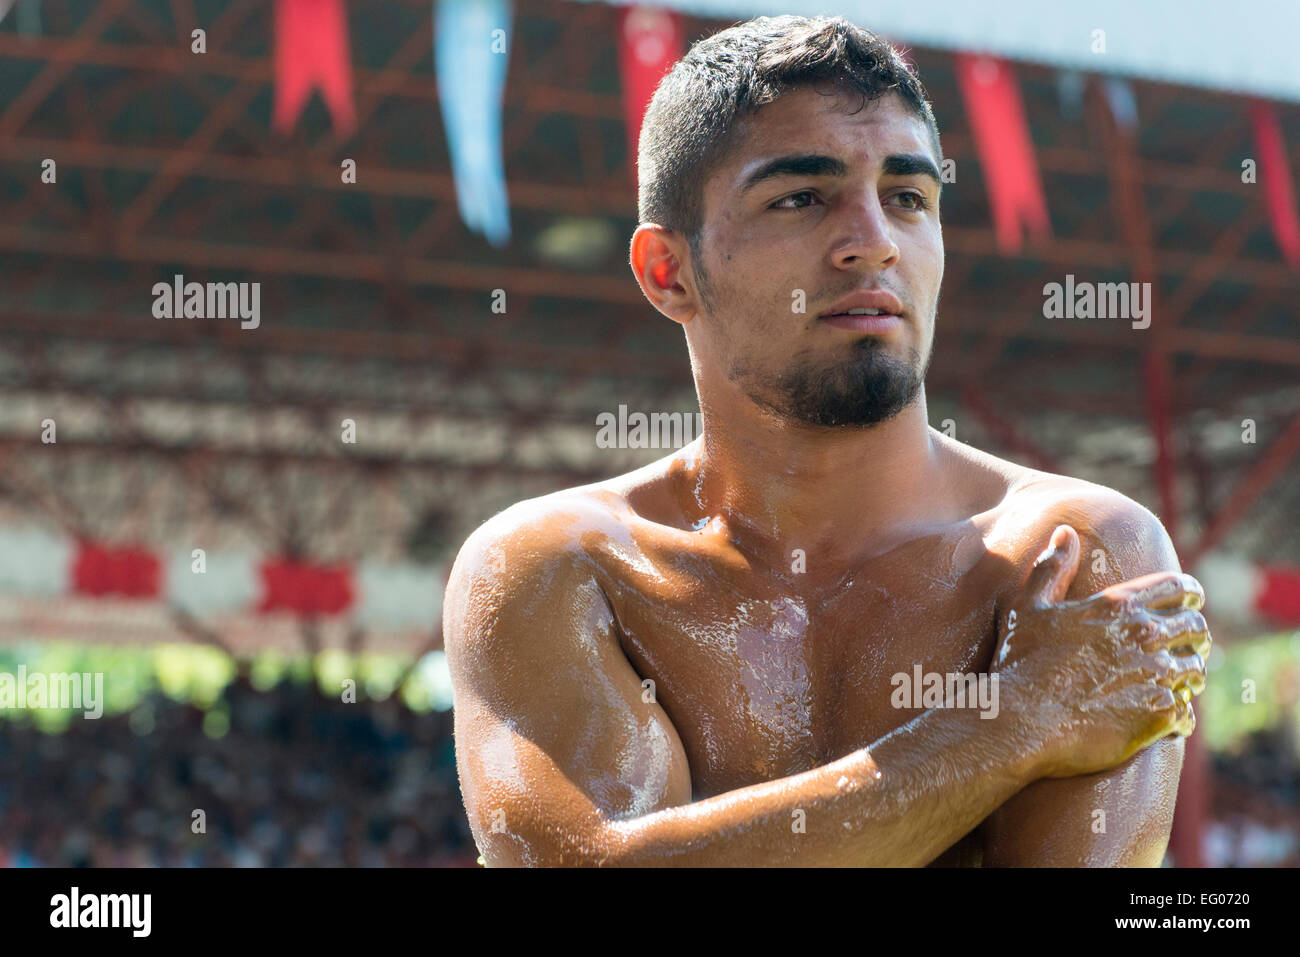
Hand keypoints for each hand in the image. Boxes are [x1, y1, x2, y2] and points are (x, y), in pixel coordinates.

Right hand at [993, 525, 1209, 779]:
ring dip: (1189, 675)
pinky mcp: (1159, 715)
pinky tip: (1168, 719)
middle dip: (1194, 635)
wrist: (1021, 720)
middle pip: (1196, 628)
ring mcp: (1156, 676)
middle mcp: (1146, 635)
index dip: (1189, 594)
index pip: (1179, 588)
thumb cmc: (1021, 662)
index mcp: (1120, 605)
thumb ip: (1051, 567)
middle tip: (1187, 645)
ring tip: (1178, 684)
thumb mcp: (1029, 606)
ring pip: (1196, 671)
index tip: (1189, 603)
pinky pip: (1187, 713)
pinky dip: (1180, 715)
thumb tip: (1065, 531)